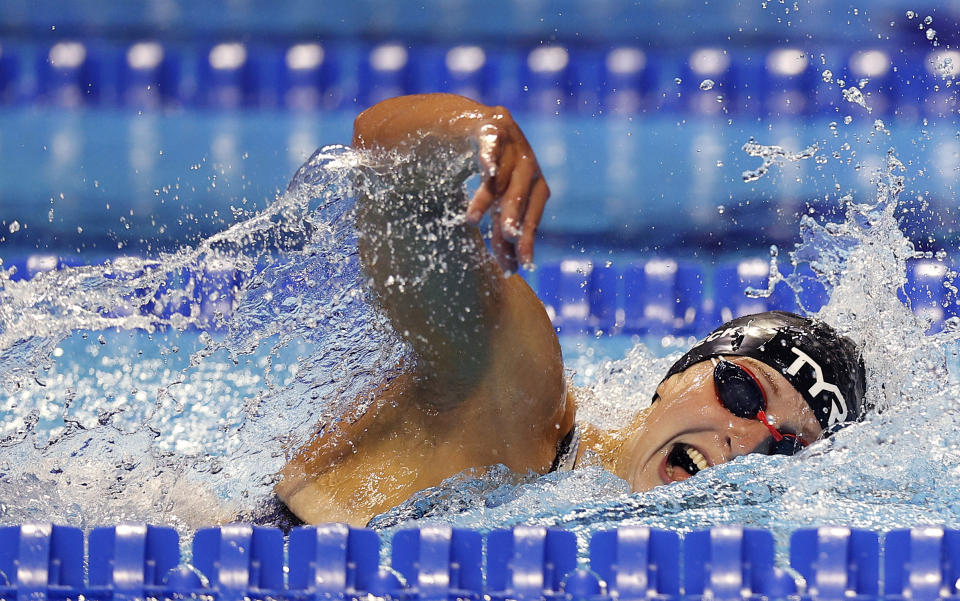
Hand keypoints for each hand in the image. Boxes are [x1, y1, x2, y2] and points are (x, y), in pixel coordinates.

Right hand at [464, 108, 549, 272]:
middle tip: (507, 238)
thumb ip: (502, 226)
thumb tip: (509, 269)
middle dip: (514, 216)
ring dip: (489, 196)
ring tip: (472, 220)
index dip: (528, 237)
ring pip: (503, 173)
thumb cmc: (486, 171)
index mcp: (534, 182)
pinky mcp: (489, 125)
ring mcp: (510, 141)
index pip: (533, 213)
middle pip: (522, 193)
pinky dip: (490, 156)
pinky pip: (491, 142)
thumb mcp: (496, 200)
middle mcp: (527, 161)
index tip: (522, 265)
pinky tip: (489, 170)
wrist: (465, 123)